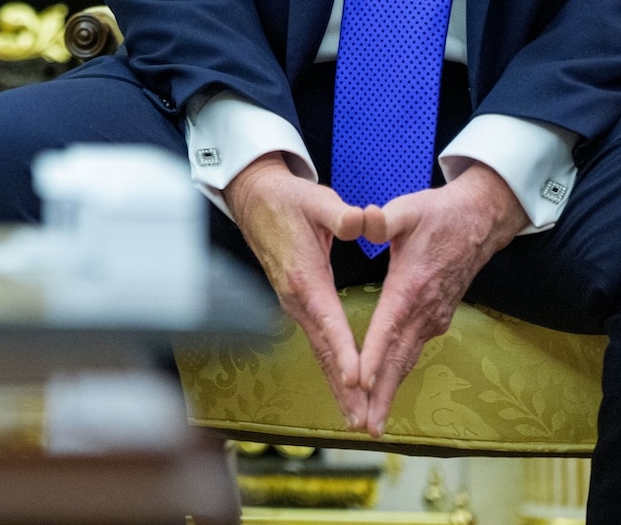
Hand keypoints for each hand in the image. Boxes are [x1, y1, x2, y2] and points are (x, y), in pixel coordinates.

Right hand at [225, 154, 369, 428]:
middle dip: (343, 388)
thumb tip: (364, 221)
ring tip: (357, 417)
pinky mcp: (298, 305)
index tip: (357, 380)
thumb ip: (341, 215)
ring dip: (338, 386)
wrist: (256, 199)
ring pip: (320, 352)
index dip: (344, 352)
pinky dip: (332, 368)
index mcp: (305, 278)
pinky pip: (318, 343)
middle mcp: (297, 299)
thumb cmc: (289, 199)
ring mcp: (295, 305)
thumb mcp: (317, 200)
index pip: (329, 322)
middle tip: (363, 420)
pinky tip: (344, 386)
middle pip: (324, 351)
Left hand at [353, 163, 527, 436]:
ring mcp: (434, 318)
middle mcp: (425, 310)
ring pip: (407, 361)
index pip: (388, 327)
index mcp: (411, 285)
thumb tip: (363, 218)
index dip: (372, 356)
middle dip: (381, 395)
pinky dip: (397, 375)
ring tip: (372, 423)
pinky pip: (413, 352)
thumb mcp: (407, 210)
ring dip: (389, 392)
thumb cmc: (437, 214)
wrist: (479, 221)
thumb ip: (382, 220)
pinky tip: (385, 390)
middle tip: (364, 427)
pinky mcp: (437, 319)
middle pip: (398, 359)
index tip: (358, 384)